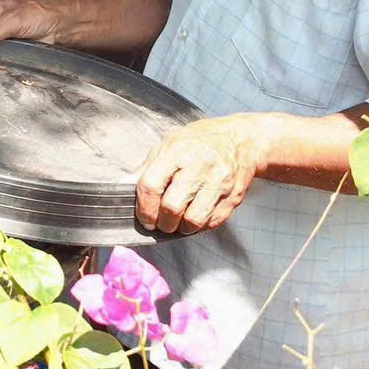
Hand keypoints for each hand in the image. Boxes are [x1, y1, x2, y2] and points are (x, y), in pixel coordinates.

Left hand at [136, 115, 265, 234]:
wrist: (242, 141)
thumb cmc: (200, 142)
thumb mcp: (170, 143)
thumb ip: (149, 167)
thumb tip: (127, 188)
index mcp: (177, 151)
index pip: (151, 185)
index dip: (144, 208)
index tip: (144, 218)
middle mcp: (199, 166)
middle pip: (172, 207)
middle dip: (162, 222)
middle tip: (161, 222)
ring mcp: (218, 183)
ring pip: (193, 221)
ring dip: (181, 227)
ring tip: (178, 221)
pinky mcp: (233, 197)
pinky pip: (212, 223)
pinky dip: (200, 226)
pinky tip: (195, 216)